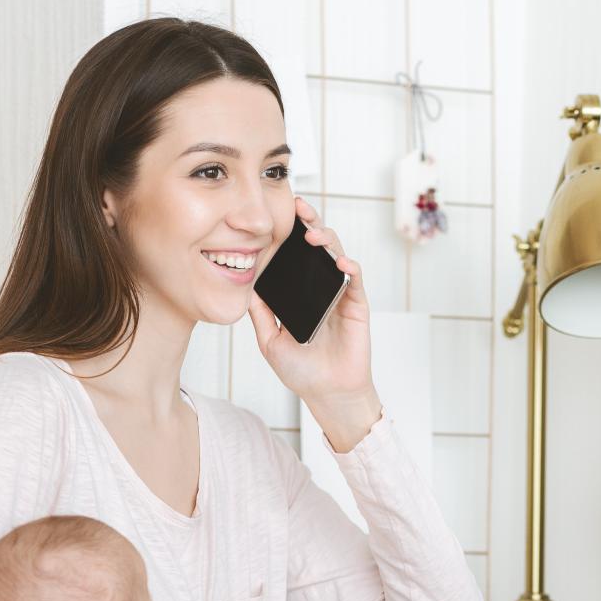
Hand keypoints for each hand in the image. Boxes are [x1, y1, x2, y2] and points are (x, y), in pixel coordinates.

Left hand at [246, 196, 382, 450]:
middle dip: (308, 223)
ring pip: (336, 254)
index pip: (293, 256)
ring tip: (312, 234)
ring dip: (326, 240)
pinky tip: (339, 261)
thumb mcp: (269, 340)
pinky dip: (349, 265)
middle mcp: (319, 288)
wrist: (327, 393)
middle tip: (297, 207)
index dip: (287, 234)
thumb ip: (260, 313)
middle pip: (316, 246)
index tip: (275, 216)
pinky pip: (355, 278)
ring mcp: (339, 293)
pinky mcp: (356, 304)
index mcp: (299, 293)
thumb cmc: (302, 371)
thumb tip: (244, 285)